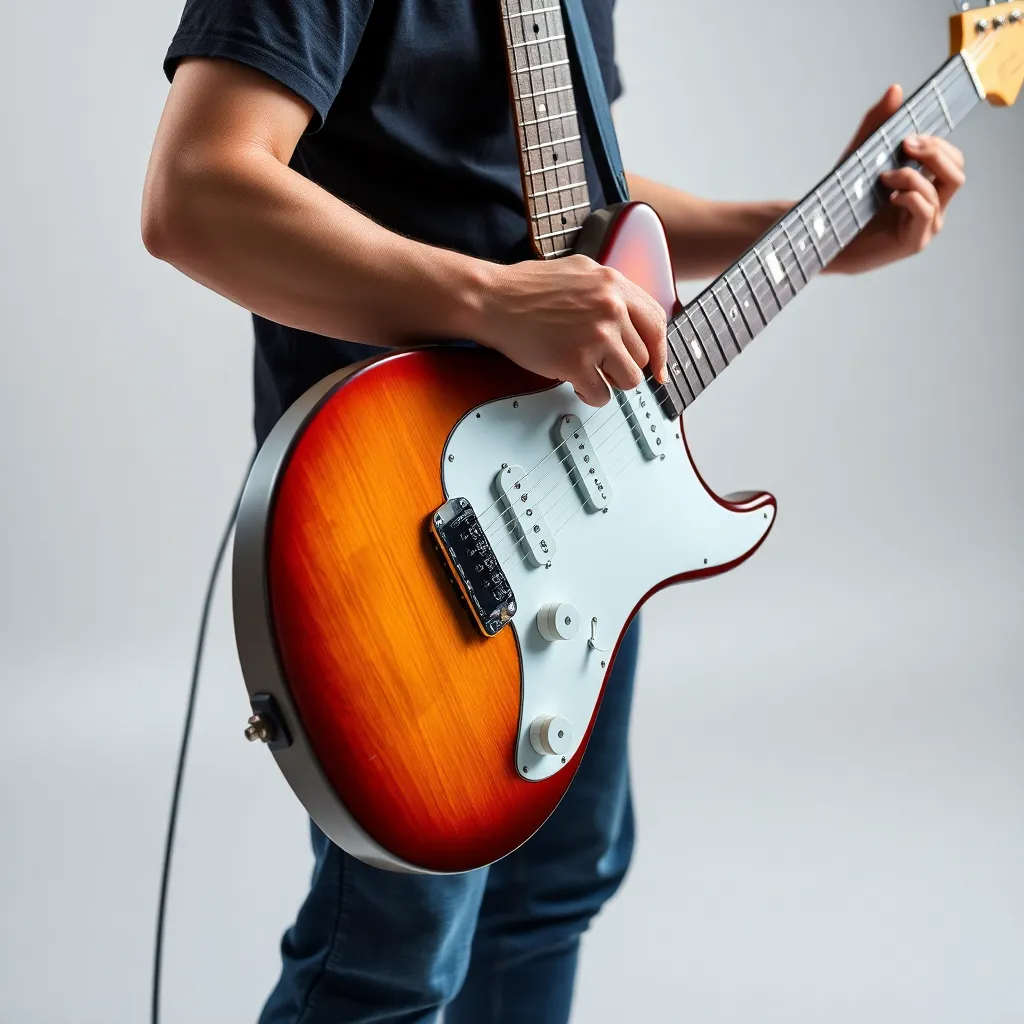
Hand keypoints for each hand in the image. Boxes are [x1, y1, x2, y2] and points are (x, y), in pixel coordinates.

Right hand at [477, 254, 668, 406]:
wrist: (493, 299)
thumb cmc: (526, 289)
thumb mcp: (579, 272)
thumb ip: (608, 291)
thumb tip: (630, 319)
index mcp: (614, 284)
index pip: (656, 322)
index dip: (660, 351)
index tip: (659, 370)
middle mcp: (611, 308)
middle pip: (642, 356)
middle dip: (622, 365)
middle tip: (600, 365)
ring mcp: (596, 336)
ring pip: (628, 379)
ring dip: (610, 383)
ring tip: (589, 373)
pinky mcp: (576, 362)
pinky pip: (602, 395)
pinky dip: (591, 396)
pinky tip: (577, 385)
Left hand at [831, 85, 965, 274]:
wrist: (821, 237)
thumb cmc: (843, 202)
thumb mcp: (860, 156)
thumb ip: (877, 124)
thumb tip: (896, 89)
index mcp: (925, 186)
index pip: (951, 158)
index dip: (936, 142)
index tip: (906, 137)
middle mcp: (931, 205)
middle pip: (957, 168)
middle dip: (933, 150)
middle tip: (904, 146)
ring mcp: (925, 225)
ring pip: (945, 186)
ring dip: (914, 173)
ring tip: (884, 176)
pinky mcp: (914, 241)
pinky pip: (927, 210)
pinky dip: (910, 195)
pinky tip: (889, 195)